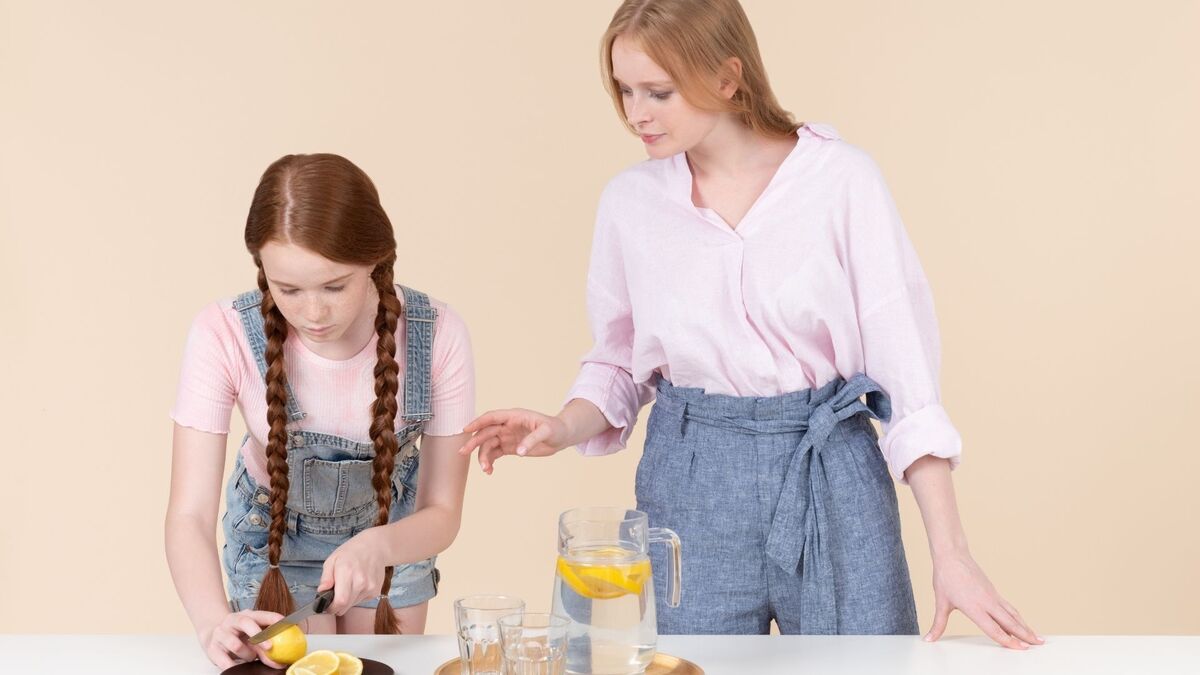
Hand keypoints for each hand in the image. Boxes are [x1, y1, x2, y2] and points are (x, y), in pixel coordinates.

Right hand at [199, 610, 285, 668]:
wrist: (212, 635)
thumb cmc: (238, 636)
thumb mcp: (251, 637)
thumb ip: (266, 648)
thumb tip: (280, 663)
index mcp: (246, 616)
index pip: (261, 614)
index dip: (273, 618)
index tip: (285, 623)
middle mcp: (232, 621)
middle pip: (246, 623)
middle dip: (259, 635)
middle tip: (269, 646)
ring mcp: (221, 633)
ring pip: (235, 645)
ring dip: (246, 655)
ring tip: (249, 657)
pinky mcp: (212, 647)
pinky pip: (224, 660)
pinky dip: (233, 665)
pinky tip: (237, 665)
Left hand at [317, 528, 388, 614]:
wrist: (374, 547)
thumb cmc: (351, 552)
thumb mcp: (333, 559)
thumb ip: (326, 577)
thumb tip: (321, 591)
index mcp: (347, 572)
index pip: (340, 601)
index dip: (331, 608)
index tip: (326, 606)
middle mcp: (361, 581)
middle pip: (345, 606)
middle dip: (337, 606)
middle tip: (334, 597)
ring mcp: (370, 587)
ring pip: (352, 605)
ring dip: (347, 601)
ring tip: (347, 586)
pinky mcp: (376, 590)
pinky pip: (361, 600)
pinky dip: (356, 597)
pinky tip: (357, 584)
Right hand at [457, 408, 568, 473]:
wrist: (561, 436)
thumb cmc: (555, 428)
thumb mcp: (546, 432)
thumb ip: (532, 440)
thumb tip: (519, 452)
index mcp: (514, 416)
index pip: (492, 417)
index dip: (478, 422)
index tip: (466, 430)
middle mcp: (507, 425)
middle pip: (486, 432)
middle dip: (474, 442)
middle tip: (463, 453)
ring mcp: (507, 436)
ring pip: (488, 445)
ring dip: (483, 457)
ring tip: (485, 470)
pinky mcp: (510, 447)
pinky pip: (495, 454)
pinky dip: (490, 462)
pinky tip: (490, 471)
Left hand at [926, 549, 1043, 648]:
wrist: (952, 555)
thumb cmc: (946, 577)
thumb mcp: (941, 603)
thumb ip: (938, 624)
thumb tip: (928, 639)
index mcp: (973, 607)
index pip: (993, 628)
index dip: (1007, 640)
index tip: (1020, 648)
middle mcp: (987, 602)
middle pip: (1010, 622)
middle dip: (1025, 635)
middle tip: (1038, 645)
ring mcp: (992, 596)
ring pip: (1012, 614)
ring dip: (1025, 626)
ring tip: (1036, 637)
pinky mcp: (993, 591)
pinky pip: (1009, 607)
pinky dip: (1017, 617)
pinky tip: (1022, 623)